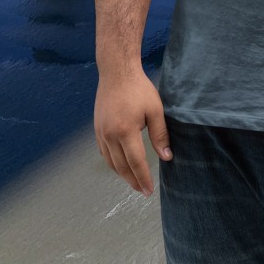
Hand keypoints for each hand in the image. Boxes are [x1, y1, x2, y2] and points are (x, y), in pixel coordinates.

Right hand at [94, 69, 171, 195]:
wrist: (116, 72)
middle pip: (121, 166)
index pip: (136, 162)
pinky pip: (104, 152)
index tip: (149, 191)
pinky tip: (120, 165)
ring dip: (121, 174)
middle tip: (143, 191)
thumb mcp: (155, 110)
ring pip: (110, 162)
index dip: (143, 178)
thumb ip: (160, 135)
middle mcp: (110, 135)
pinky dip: (112, 162)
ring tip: (133, 181)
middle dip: (133, 181)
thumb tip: (167, 157)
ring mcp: (101, 132)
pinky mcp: (97, 128)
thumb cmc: (139, 89)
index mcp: (126, 131)